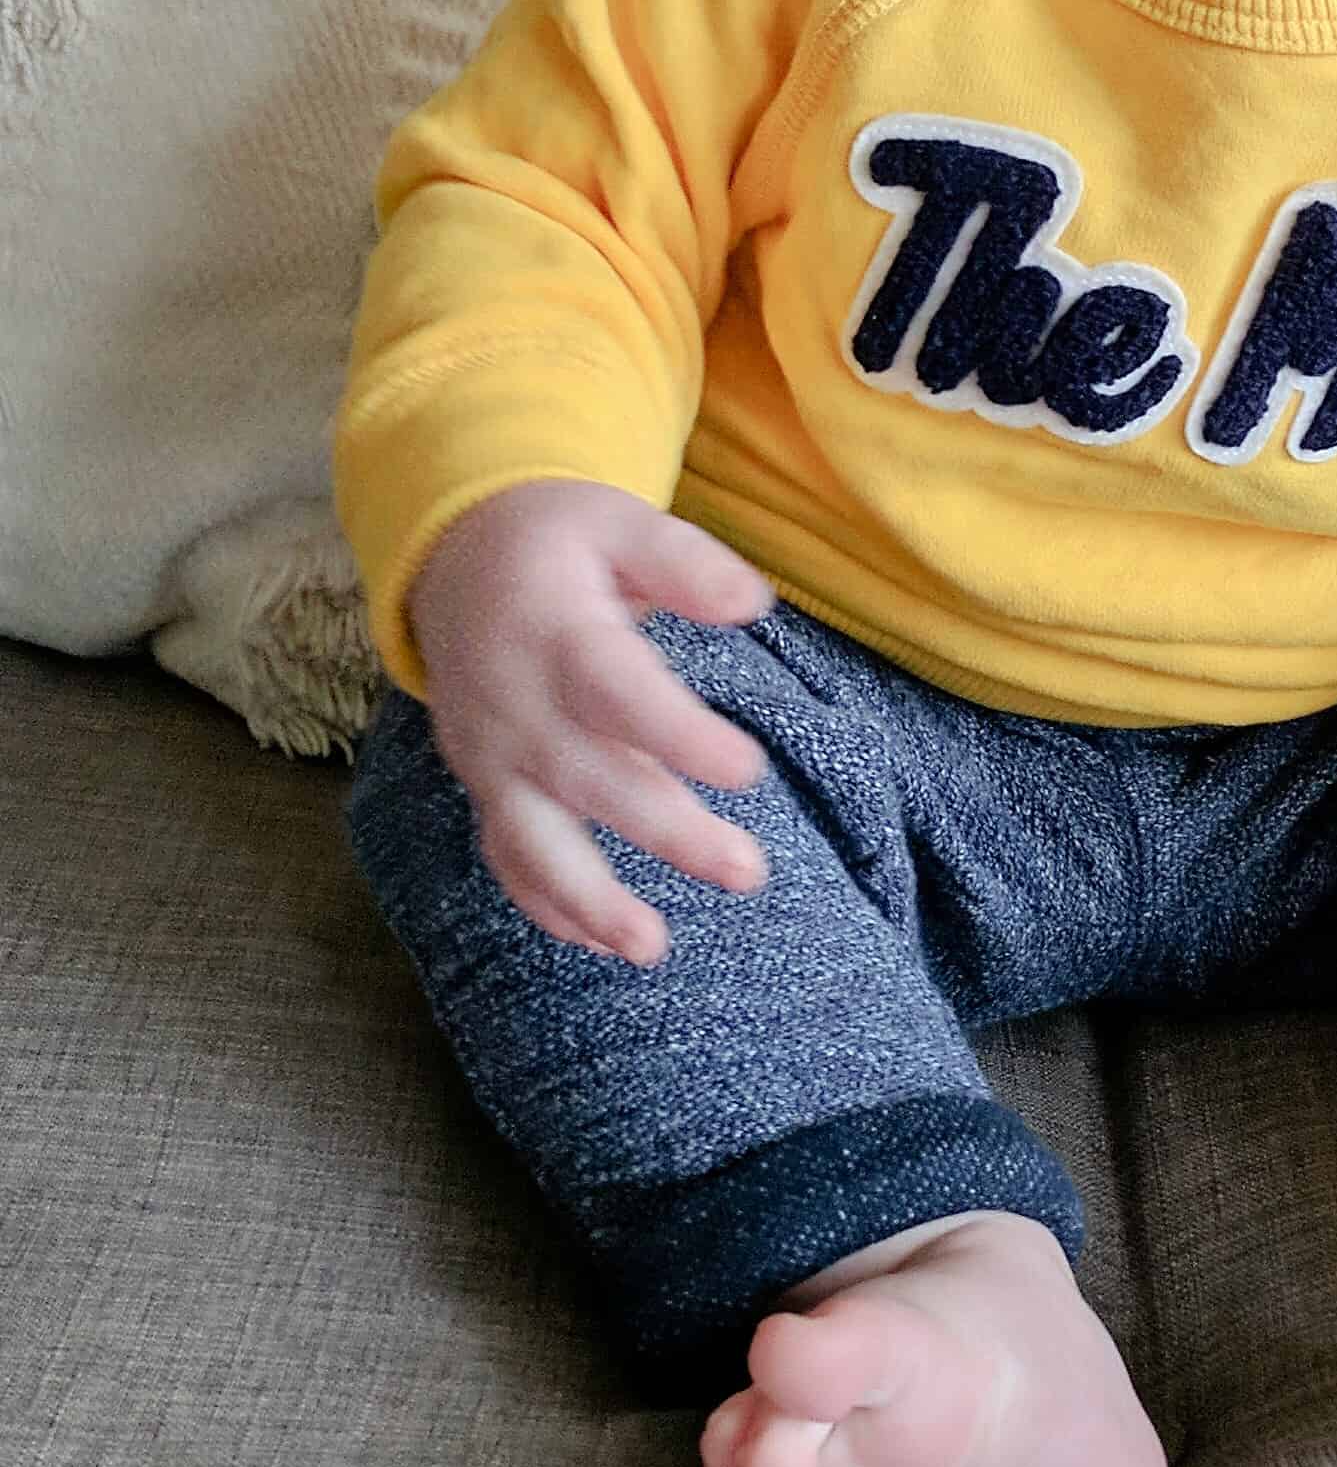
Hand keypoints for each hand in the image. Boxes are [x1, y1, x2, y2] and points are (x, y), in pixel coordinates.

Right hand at [406, 479, 777, 967]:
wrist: (454, 558)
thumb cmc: (556, 540)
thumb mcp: (617, 519)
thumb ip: (684, 561)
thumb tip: (752, 604)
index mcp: (552, 632)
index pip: (615, 693)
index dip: (676, 736)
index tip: (746, 769)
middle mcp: (513, 704)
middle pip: (589, 780)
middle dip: (667, 833)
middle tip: (747, 871)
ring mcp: (490, 755)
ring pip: (533, 839)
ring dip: (588, 900)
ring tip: (651, 947)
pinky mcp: (484, 785)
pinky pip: (505, 854)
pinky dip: (546, 905)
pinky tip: (603, 942)